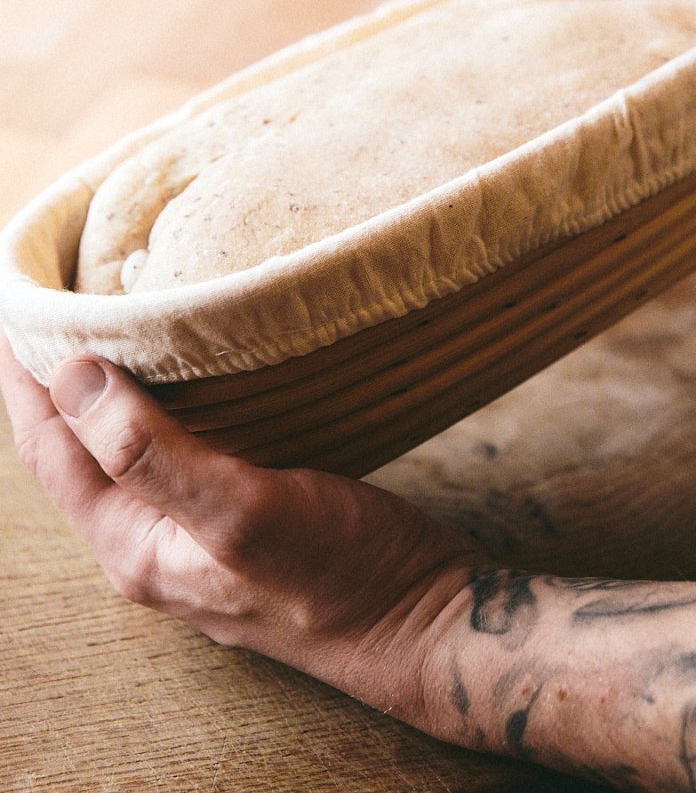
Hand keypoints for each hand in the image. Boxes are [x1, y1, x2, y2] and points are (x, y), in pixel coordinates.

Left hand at [0, 332, 484, 719]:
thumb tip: (71, 378)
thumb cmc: (341, 574)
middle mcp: (154, 545)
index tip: (19, 309)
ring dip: (107, 396)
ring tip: (108, 332)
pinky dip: (163, 410)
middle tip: (56, 309)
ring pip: (127, 455)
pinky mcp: (242, 522)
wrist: (421, 620)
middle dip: (56, 384)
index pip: (52, 451)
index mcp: (136, 546)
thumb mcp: (243, 511)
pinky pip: (176, 457)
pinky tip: (188, 382)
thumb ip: (151, 454)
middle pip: (78, 455)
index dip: (25, 382)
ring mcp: (198, 537)